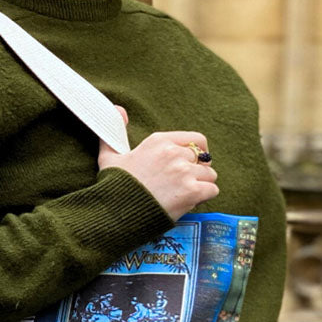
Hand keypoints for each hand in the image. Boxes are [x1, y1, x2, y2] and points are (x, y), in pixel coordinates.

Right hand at [98, 105, 218, 220]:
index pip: (196, 140)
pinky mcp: (191, 191)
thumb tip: (119, 109)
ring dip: (202, 185)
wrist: (117, 212)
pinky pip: (212, 190)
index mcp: (159, 141)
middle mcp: (174, 153)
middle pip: (204, 159)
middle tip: (184, 184)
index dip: (197, 152)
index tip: (191, 163)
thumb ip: (113, 132)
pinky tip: (190, 202)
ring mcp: (184, 172)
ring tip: (186, 194)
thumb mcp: (109, 156)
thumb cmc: (114, 186)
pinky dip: (204, 197)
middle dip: (197, 172)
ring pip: (210, 174)